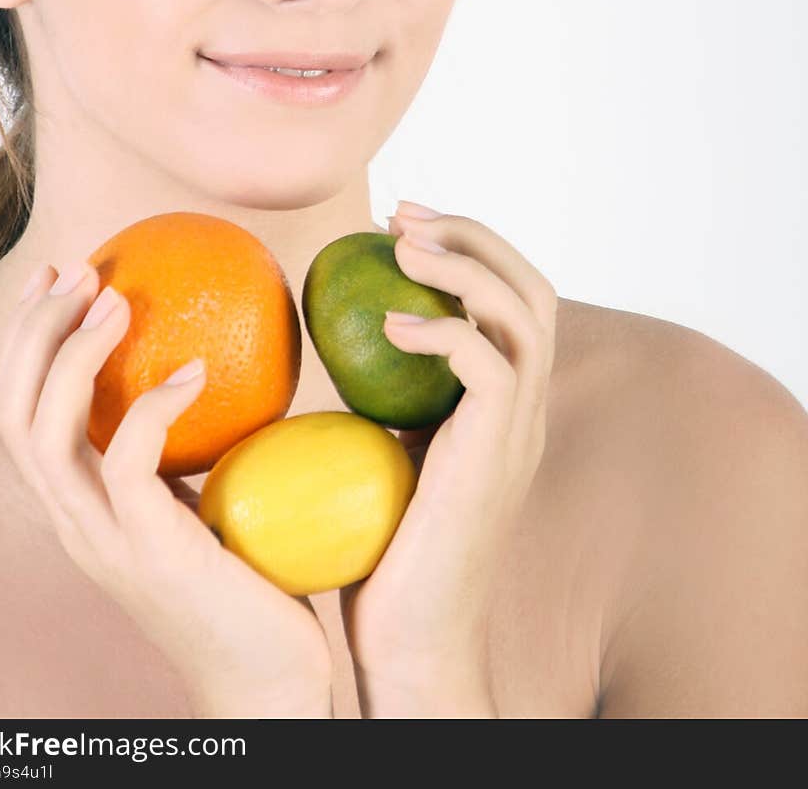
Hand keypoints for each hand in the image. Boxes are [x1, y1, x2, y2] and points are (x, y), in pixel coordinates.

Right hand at [0, 262, 332, 719]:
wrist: (274, 681)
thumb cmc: (254, 581)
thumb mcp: (212, 496)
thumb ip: (194, 445)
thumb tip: (223, 359)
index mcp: (81, 507)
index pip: (24, 412)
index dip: (28, 339)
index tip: (65, 276)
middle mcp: (74, 524)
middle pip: (14, 412)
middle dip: (33, 331)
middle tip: (79, 270)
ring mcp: (105, 544)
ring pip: (45, 434)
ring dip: (72, 356)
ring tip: (114, 299)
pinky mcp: (150, 554)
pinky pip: (128, 465)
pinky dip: (151, 407)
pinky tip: (194, 371)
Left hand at [339, 204, 556, 715]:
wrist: (411, 639)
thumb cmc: (380, 553)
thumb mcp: (381, 454)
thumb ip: (377, 400)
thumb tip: (317, 347)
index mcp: (504, 405)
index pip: (511, 299)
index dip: (466, 247)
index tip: (398, 222)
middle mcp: (526, 408)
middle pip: (532, 286)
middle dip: (473, 233)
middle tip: (403, 212)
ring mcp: (520, 429)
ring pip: (525, 312)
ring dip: (465, 264)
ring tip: (402, 243)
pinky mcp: (498, 453)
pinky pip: (489, 365)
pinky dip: (444, 330)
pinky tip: (389, 321)